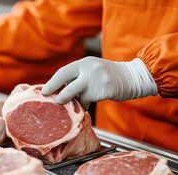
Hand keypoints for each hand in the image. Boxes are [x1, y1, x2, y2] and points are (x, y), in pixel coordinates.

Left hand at [41, 57, 157, 108]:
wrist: (132, 77)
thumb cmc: (109, 77)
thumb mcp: (93, 71)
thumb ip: (78, 77)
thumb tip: (59, 91)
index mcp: (84, 63)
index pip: (63, 72)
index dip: (52, 83)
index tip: (44, 91)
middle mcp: (89, 68)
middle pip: (66, 82)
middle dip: (57, 93)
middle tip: (53, 101)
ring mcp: (97, 79)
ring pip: (77, 95)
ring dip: (72, 102)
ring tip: (69, 106)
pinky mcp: (104, 90)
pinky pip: (88, 101)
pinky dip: (83, 106)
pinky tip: (84, 108)